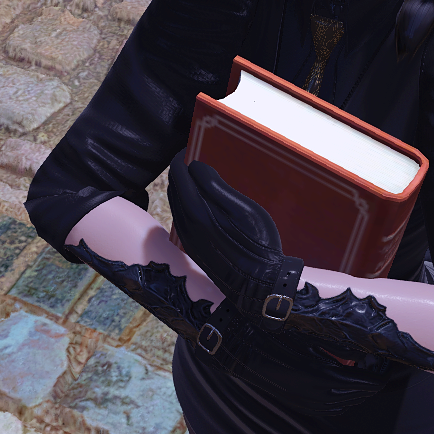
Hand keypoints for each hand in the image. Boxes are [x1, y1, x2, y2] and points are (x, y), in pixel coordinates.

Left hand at [168, 152, 303, 325]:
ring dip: (181, 188)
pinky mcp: (194, 249)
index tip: (188, 148)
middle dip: (179, 172)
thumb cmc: (258, 244)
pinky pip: (181, 219)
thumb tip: (196, 166)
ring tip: (194, 177)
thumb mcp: (244, 210)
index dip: (181, 159)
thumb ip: (216, 187)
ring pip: (176, 205)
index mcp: (197, 212)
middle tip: (192, 159)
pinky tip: (198, 202)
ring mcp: (189, 239)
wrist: (259, 286)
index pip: (179, 176)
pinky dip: (185, 204)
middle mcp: (187, 225)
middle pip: (174, 190)